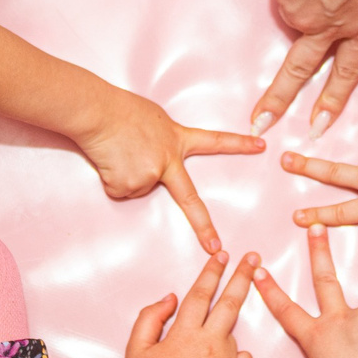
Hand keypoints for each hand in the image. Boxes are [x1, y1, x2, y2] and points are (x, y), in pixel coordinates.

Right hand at [75, 89, 263, 254]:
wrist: (97, 112)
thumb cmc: (120, 110)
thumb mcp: (154, 120)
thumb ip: (162, 141)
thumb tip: (154, 157)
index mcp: (176, 140)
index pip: (213, 141)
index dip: (238, 144)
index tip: (260, 146)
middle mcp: (167, 161)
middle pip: (188, 200)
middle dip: (203, 226)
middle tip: (215, 247)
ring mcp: (149, 175)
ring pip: (137, 188)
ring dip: (126, 175)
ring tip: (117, 152)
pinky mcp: (128, 186)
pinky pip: (120, 191)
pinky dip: (112, 180)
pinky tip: (109, 161)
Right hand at [125, 250, 259, 357]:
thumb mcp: (136, 349)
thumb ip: (151, 317)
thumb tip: (172, 297)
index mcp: (184, 333)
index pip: (201, 294)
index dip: (212, 272)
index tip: (222, 254)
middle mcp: (210, 343)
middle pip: (230, 302)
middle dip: (242, 276)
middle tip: (253, 258)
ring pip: (231, 336)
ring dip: (222, 338)